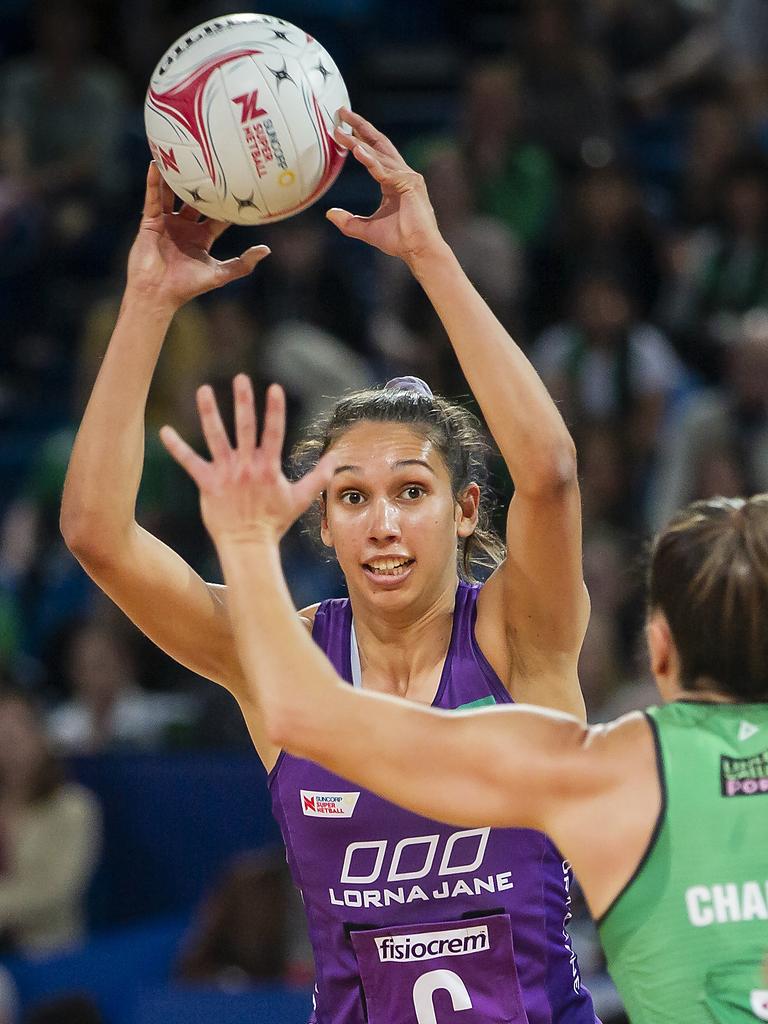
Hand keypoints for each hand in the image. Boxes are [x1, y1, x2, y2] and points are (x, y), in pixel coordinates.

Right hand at [126, 163, 270, 310]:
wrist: (158, 293)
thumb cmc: (188, 287)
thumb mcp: (220, 274)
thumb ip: (243, 263)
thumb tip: (266, 249)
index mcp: (201, 237)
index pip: (217, 215)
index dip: (226, 201)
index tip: (238, 183)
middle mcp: (185, 227)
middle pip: (195, 200)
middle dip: (202, 184)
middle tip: (212, 161)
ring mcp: (167, 223)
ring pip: (172, 194)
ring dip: (175, 177)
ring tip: (182, 155)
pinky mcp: (150, 222)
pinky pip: (153, 198)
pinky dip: (153, 182)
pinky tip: (156, 165)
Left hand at [159, 376, 333, 546]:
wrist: (248, 545)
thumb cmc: (274, 522)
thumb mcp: (301, 499)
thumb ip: (318, 477)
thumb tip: (336, 459)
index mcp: (268, 467)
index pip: (274, 432)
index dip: (275, 410)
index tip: (274, 388)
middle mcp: (247, 467)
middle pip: (245, 428)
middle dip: (244, 402)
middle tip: (240, 378)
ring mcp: (226, 474)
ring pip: (216, 437)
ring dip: (209, 413)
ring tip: (204, 390)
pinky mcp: (208, 483)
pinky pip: (190, 462)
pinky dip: (176, 447)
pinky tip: (164, 431)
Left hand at [326, 109, 444, 266]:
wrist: (419, 251)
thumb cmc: (399, 240)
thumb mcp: (367, 229)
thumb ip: (349, 222)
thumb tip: (329, 213)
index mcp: (394, 181)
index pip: (375, 153)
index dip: (358, 139)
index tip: (341, 128)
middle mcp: (403, 174)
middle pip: (379, 143)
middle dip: (360, 126)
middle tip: (341, 111)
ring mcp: (408, 177)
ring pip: (379, 154)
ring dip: (357, 141)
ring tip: (339, 131)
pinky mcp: (409, 184)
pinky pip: (384, 170)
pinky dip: (370, 160)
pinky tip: (355, 149)